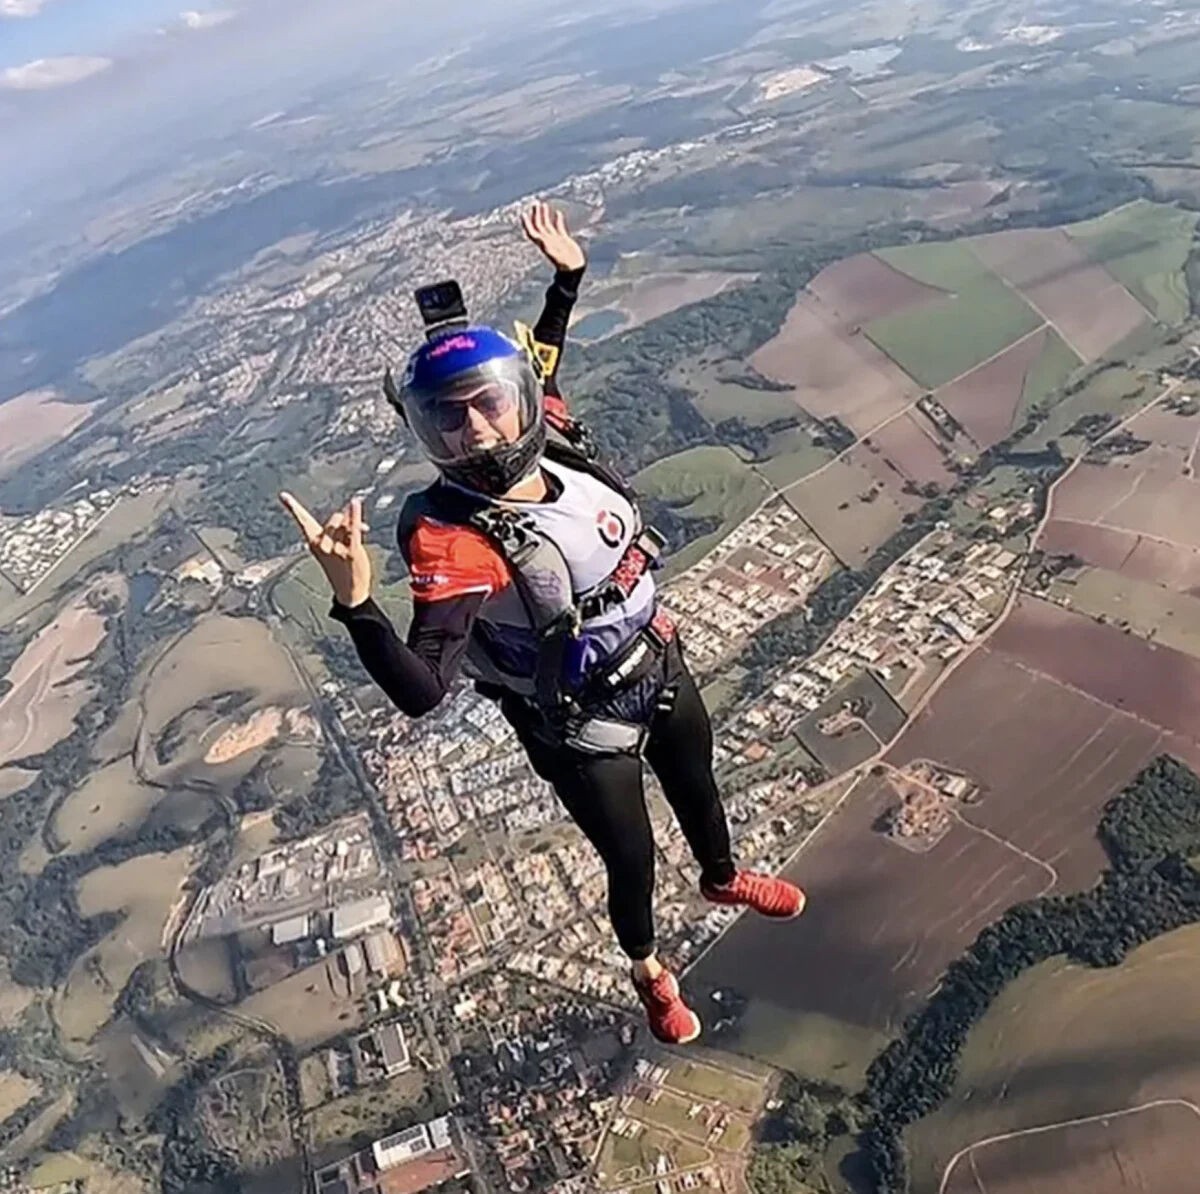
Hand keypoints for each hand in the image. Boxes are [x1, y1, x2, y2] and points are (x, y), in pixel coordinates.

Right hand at [280, 492, 371, 608]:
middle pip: (335, 518)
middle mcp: (322, 545)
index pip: (303, 521)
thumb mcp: (333, 547)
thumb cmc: (341, 568)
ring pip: (347, 523)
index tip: (283, 495)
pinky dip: (355, 516)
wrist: (350, 592)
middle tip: (350, 537)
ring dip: (355, 527)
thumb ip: (339, 528)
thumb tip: (349, 509)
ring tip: (357, 542)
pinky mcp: (352, 552)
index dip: (293, 508)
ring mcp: (336, 549)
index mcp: (313, 543)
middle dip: (345, 522)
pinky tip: (355, 503)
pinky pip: (354, 530)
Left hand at [521, 201, 585, 272]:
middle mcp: (547, 240)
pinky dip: (558, 220)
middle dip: (536, 214)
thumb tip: (540, 239)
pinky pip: (559, 227)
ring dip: (544, 215)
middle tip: (535, 203)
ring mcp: (555, 239)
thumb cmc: (563, 263)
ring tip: (543, 205)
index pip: (532, 231)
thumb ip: (547, 245)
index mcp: (542, 243)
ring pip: (547, 225)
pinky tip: (558, 213)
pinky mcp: (563, 239)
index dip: (526, 223)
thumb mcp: (553, 253)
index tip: (524, 213)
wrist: (573, 269)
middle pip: (539, 225)